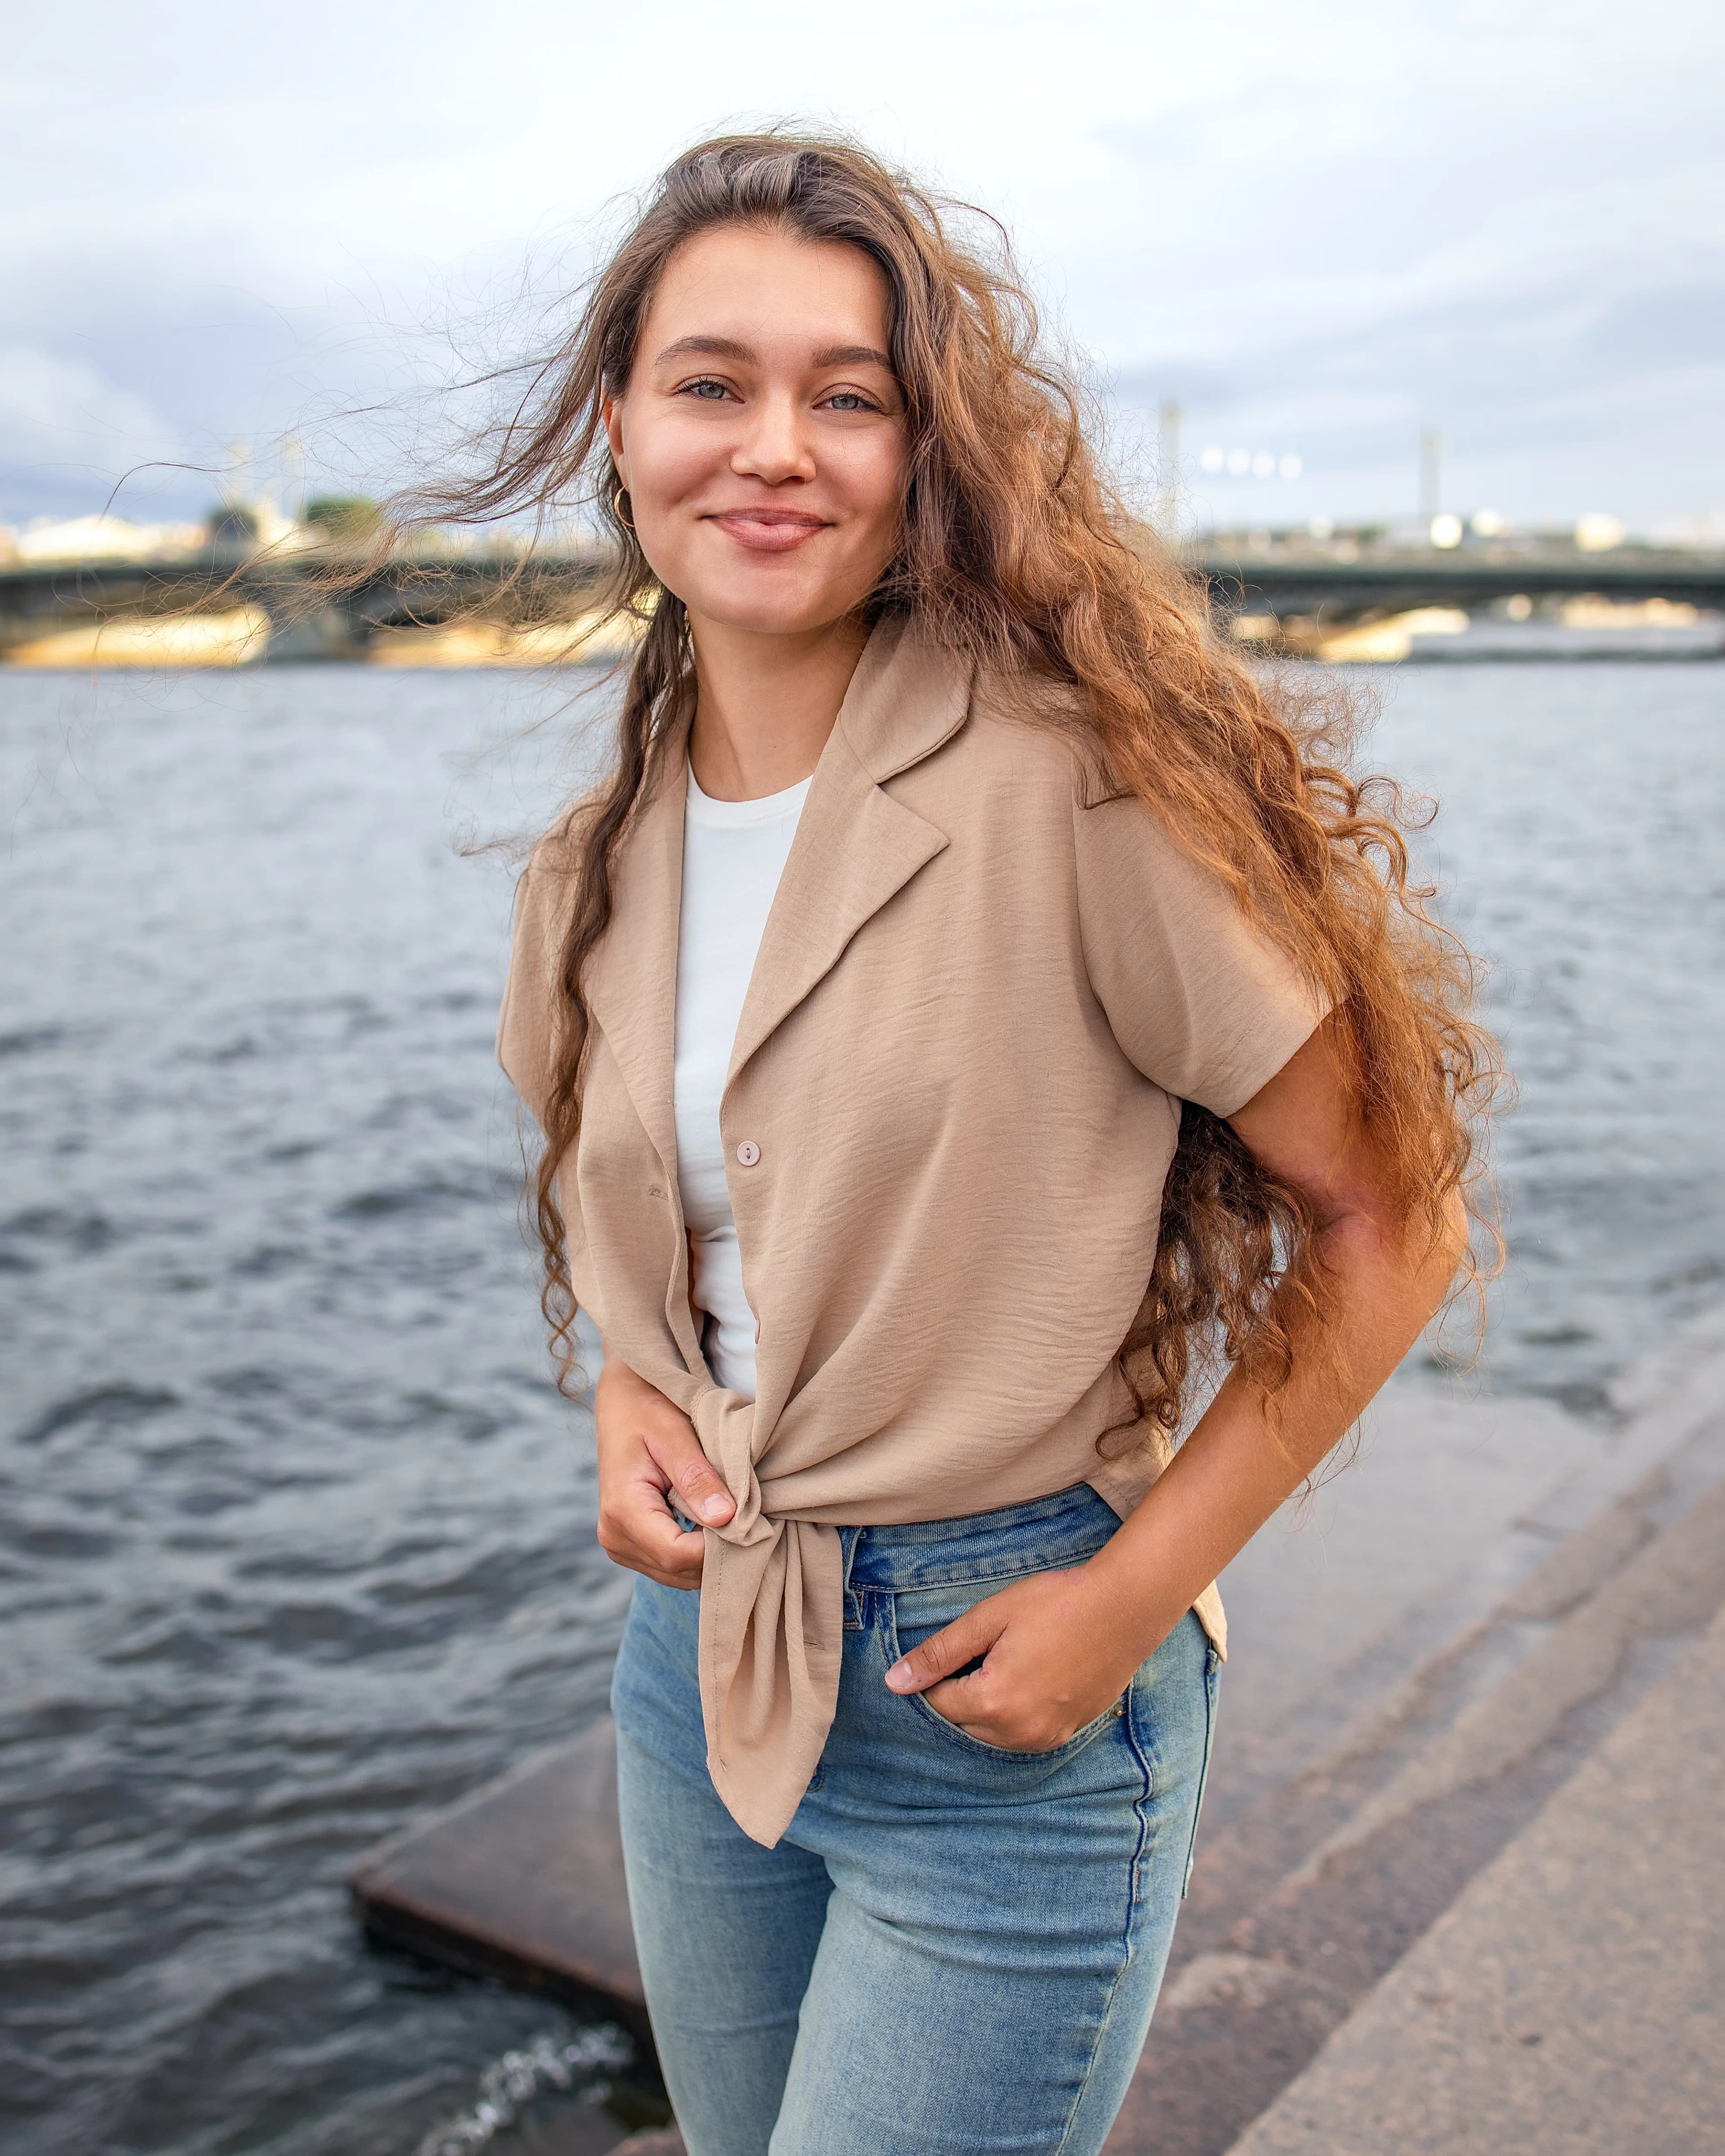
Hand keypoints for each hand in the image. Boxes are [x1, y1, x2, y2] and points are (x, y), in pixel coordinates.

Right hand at [593, 1353, 734, 1588]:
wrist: (622, 1404)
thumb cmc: (648, 1411)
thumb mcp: (675, 1434)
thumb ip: (697, 1477)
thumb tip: (725, 1518)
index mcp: (622, 1509)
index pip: (676, 1554)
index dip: (717, 1549)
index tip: (750, 1525)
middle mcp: (615, 1535)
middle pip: (678, 1570)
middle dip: (717, 1554)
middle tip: (749, 1523)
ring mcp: (619, 1544)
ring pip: (676, 1574)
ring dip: (707, 1556)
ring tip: (731, 1520)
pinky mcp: (629, 1545)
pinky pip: (669, 1565)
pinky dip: (695, 1553)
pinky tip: (713, 1525)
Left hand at [883, 1562, 1154, 1750]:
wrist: (1125, 1608)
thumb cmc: (1057, 1604)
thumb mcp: (990, 1618)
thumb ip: (940, 1653)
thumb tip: (895, 1682)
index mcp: (993, 1701)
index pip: (937, 1704)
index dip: (935, 1675)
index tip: (954, 1649)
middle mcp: (1018, 1731)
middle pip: (962, 1724)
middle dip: (958, 1694)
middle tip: (981, 1652)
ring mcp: (1046, 1737)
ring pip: (991, 1735)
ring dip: (986, 1707)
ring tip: (1006, 1662)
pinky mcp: (1067, 1733)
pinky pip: (1022, 1736)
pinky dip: (1014, 1714)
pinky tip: (1029, 1677)